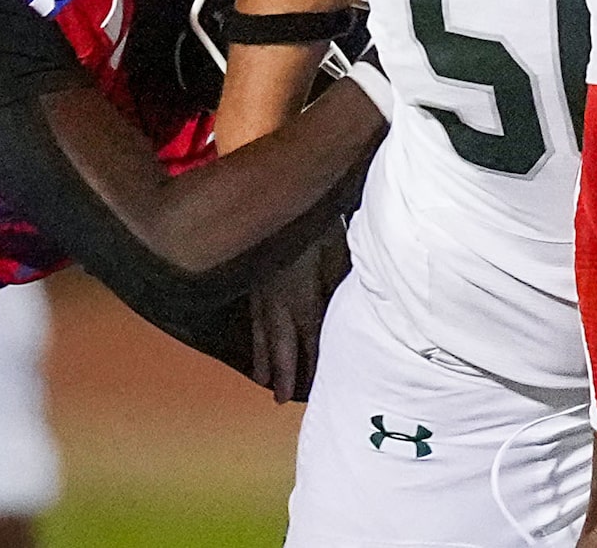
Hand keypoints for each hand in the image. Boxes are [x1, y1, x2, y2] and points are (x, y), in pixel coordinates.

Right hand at [248, 228, 348, 403]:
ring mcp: (261, 291)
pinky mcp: (252, 278)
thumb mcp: (339, 255)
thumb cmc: (317, 223)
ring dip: (263, 360)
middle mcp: (279, 302)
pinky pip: (252, 315)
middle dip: (282, 374)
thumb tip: (345, 311)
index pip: (311, 340)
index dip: (313, 365)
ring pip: (261, 333)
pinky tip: (253, 341)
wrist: (279, 196)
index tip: (314, 388)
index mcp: (303, 299)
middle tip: (279, 400)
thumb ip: (339, 287)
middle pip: (280, 345)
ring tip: (262, 381)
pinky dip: (252, 334)